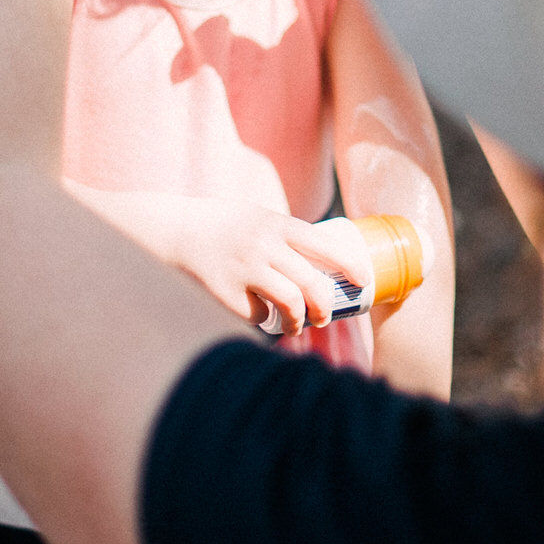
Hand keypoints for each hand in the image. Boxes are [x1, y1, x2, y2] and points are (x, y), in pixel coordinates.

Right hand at [163, 202, 373, 336]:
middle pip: (311, 283)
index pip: (324, 244)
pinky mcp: (227, 294)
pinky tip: (261, 315)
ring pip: (290, 304)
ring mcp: (245, 270)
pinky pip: (259, 315)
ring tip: (297, 324)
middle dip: (325, 306)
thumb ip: (288, 237)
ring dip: (299, 320)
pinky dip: (264, 320)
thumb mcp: (260, 218)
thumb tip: (328, 264)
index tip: (364, 280)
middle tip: (324, 316)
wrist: (178, 232)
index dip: (349, 264)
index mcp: (277, 224)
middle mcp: (264, 246)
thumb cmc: (228, 226)